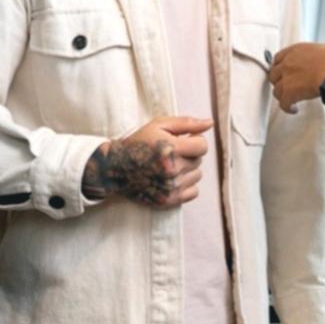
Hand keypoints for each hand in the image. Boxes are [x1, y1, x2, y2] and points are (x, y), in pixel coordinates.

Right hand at [83, 116, 212, 205]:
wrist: (115, 168)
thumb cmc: (138, 142)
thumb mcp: (159, 125)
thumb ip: (186, 123)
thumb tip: (210, 123)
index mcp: (170, 148)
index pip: (203, 146)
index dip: (194, 141)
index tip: (182, 142)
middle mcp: (172, 170)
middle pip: (199, 160)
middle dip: (188, 155)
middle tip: (170, 154)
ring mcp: (171, 187)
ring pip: (197, 175)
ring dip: (187, 170)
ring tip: (169, 166)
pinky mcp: (169, 200)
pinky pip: (194, 192)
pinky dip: (186, 185)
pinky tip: (171, 179)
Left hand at [269, 43, 324, 112]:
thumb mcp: (322, 49)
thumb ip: (313, 54)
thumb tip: (318, 58)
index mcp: (295, 51)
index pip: (278, 58)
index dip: (279, 67)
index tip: (282, 72)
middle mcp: (288, 63)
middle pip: (274, 74)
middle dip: (279, 81)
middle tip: (285, 86)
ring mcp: (286, 78)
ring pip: (277, 90)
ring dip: (283, 96)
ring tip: (289, 100)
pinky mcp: (289, 92)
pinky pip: (283, 103)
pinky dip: (288, 107)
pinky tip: (293, 109)